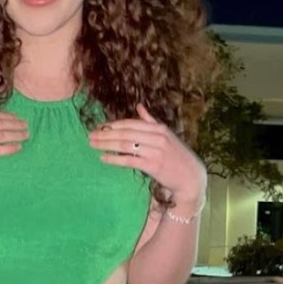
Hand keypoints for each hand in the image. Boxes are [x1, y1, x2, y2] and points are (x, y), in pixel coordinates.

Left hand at [88, 104, 206, 212]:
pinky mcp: (153, 166)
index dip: (113, 124)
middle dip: (105, 134)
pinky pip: (129, 160)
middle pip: (125, 133)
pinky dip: (115, 159)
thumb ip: (151, 121)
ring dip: (106, 144)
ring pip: (125, 145)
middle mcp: (157, 137)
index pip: (131, 123)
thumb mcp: (166, 135)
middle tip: (90, 135)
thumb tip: (139, 106)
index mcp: (159, 128)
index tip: (99, 127)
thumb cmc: (177, 155)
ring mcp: (155, 151)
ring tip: (93, 145)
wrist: (191, 177)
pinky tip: (104, 158)